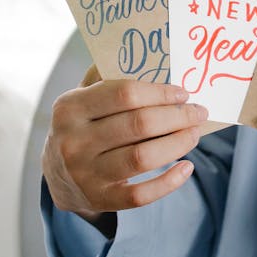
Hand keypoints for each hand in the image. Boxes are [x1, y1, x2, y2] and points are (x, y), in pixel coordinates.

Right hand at [43, 67, 209, 220]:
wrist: (58, 176)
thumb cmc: (83, 126)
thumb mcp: (83, 98)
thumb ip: (108, 77)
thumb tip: (153, 58)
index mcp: (70, 108)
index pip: (124, 94)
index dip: (160, 92)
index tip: (183, 92)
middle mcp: (74, 141)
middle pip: (139, 125)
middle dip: (177, 116)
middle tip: (199, 112)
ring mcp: (85, 173)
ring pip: (142, 158)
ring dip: (177, 144)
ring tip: (194, 134)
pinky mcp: (100, 199)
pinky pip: (141, 195)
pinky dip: (169, 182)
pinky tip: (186, 167)